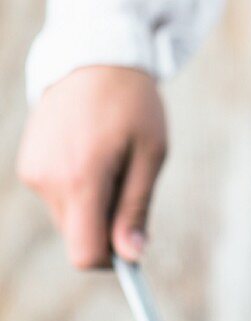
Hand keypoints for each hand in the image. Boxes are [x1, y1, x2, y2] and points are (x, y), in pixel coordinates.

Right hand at [17, 66, 166, 268]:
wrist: (93, 56)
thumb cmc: (131, 104)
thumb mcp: (149, 157)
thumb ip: (136, 210)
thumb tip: (130, 256)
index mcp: (81, 179)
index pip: (85, 253)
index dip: (110, 260)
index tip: (130, 247)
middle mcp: (49, 179)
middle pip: (79, 238)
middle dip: (106, 228)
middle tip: (125, 188)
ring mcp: (34, 172)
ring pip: (69, 220)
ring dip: (93, 207)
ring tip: (107, 164)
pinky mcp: (29, 166)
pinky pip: (59, 199)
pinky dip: (78, 190)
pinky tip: (89, 156)